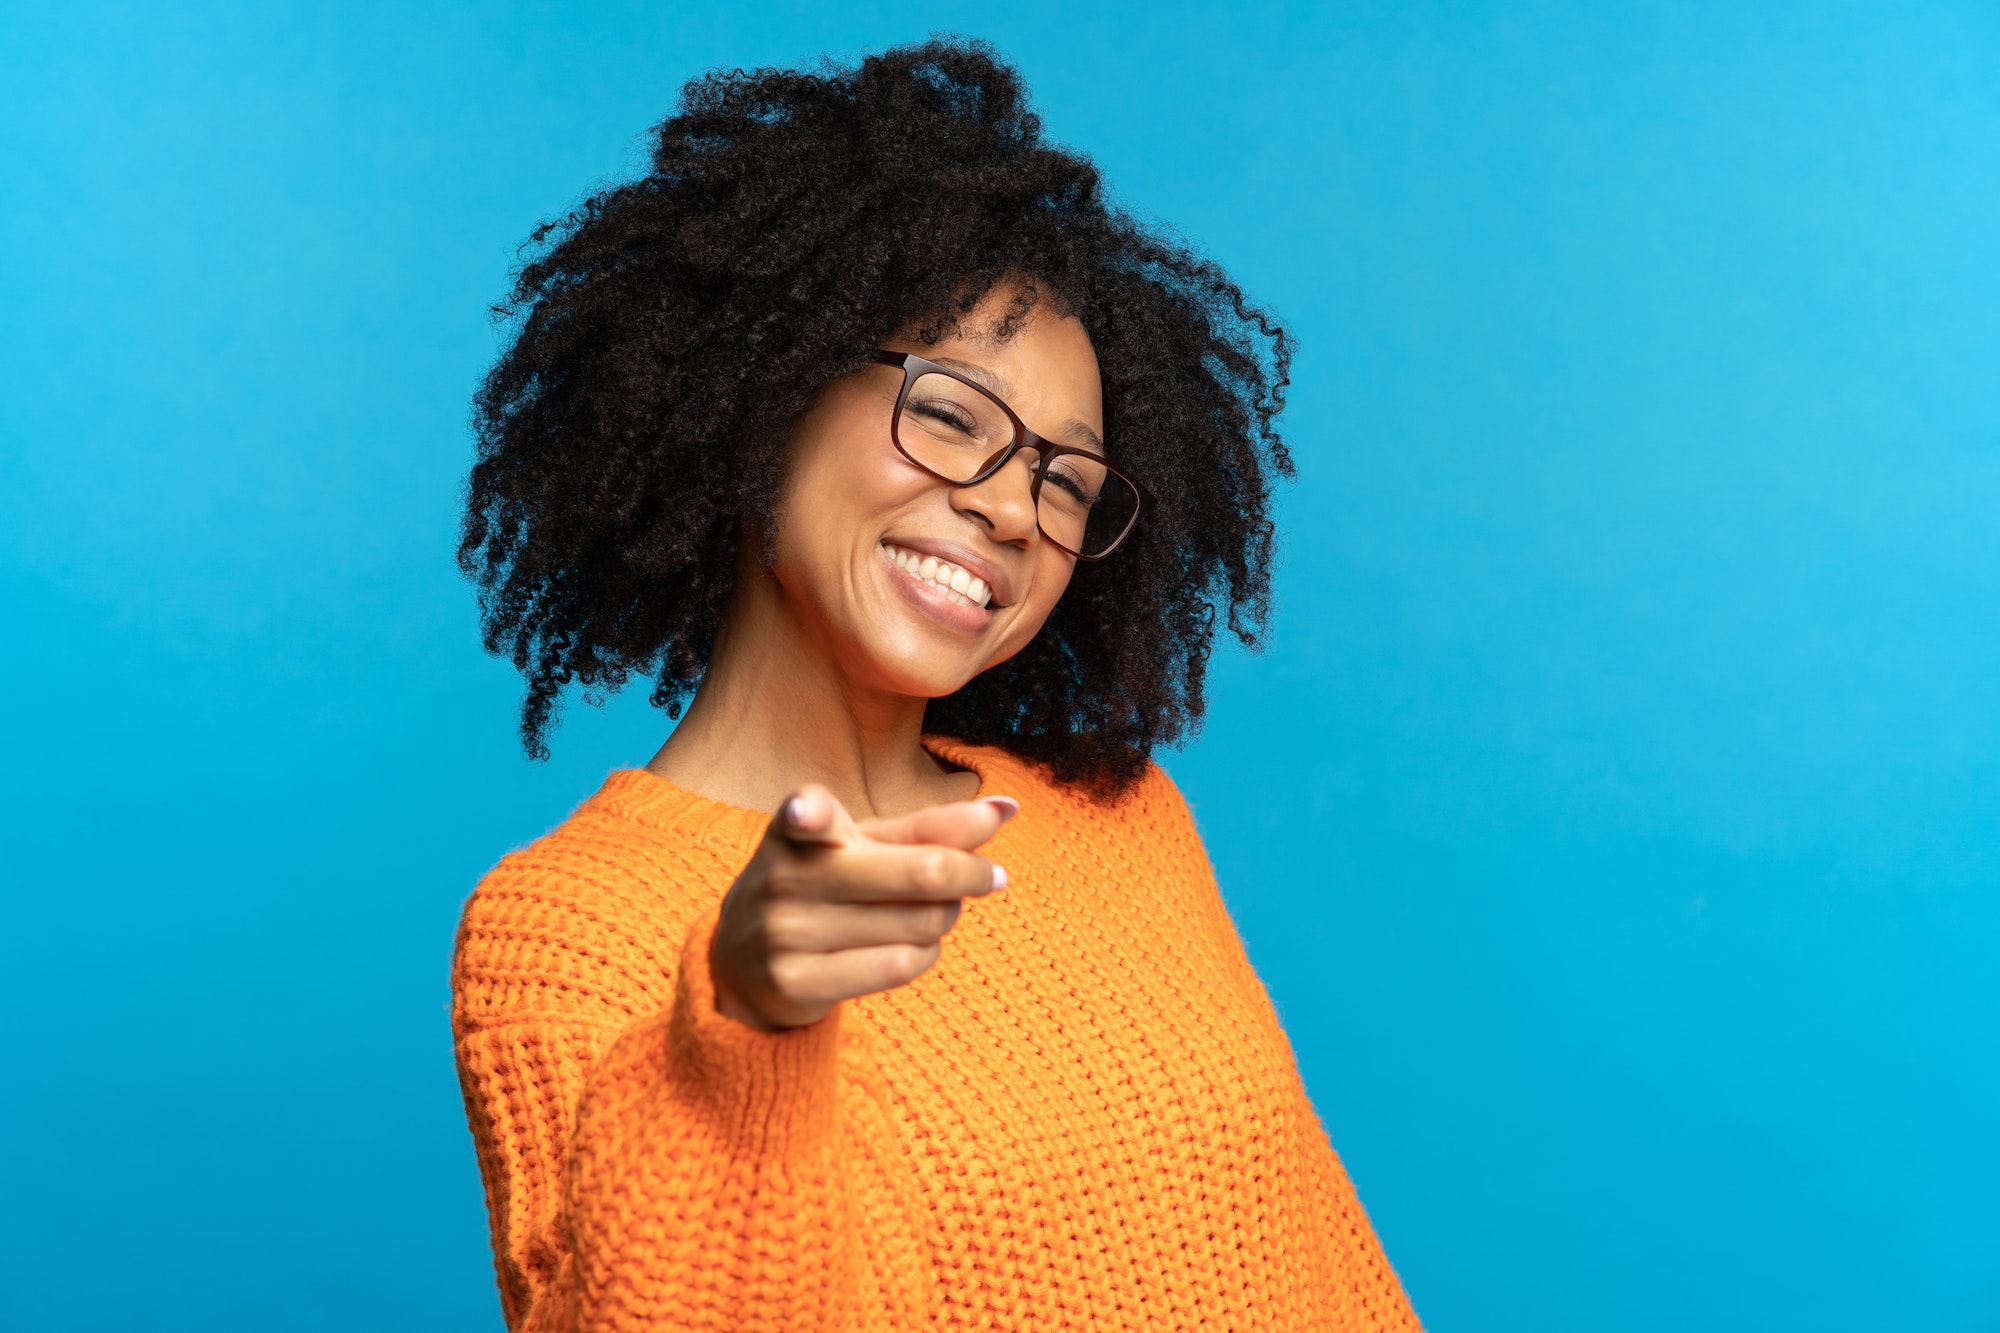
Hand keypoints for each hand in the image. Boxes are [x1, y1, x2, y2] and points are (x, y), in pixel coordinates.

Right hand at [708, 785, 1016, 1030]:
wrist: (743, 963)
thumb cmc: (824, 885)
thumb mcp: (864, 846)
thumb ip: (932, 827)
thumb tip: (1010, 809)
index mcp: (797, 828)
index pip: (806, 814)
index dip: (810, 813)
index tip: (807, 812)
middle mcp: (785, 877)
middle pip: (920, 872)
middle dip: (971, 874)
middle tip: (990, 876)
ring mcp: (786, 933)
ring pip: (919, 923)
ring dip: (947, 917)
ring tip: (939, 912)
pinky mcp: (796, 982)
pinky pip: (899, 965)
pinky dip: (926, 954)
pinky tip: (917, 946)